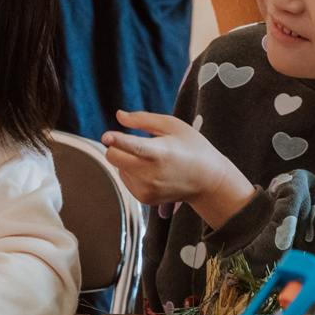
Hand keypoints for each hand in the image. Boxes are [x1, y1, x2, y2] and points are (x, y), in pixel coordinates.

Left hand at [102, 111, 257, 227]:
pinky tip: (152, 171)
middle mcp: (151, 174)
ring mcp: (147, 189)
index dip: (118, 140)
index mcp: (160, 152)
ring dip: (128, 160)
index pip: (134, 146)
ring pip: (118, 167)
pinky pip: (125, 179)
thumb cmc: (191, 147)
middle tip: (133, 143)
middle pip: (113, 157)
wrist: (207, 181)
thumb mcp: (172, 126)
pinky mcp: (144, 198)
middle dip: (116, 146)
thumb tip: (118, 115)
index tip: (106, 136)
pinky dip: (133, 172)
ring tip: (154, 160)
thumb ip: (143, 119)